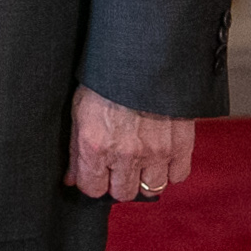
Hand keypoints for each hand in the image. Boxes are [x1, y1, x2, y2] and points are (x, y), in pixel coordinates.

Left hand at [65, 85, 192, 201]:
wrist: (141, 58)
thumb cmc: (105, 80)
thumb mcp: (78, 111)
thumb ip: (75, 150)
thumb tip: (70, 178)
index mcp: (96, 145)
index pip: (92, 189)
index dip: (92, 182)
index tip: (94, 173)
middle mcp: (126, 154)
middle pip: (122, 193)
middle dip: (118, 182)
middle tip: (118, 166)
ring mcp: (155, 152)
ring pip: (150, 189)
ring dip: (144, 178)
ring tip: (140, 161)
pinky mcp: (180, 145)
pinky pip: (177, 176)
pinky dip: (169, 169)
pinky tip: (160, 155)